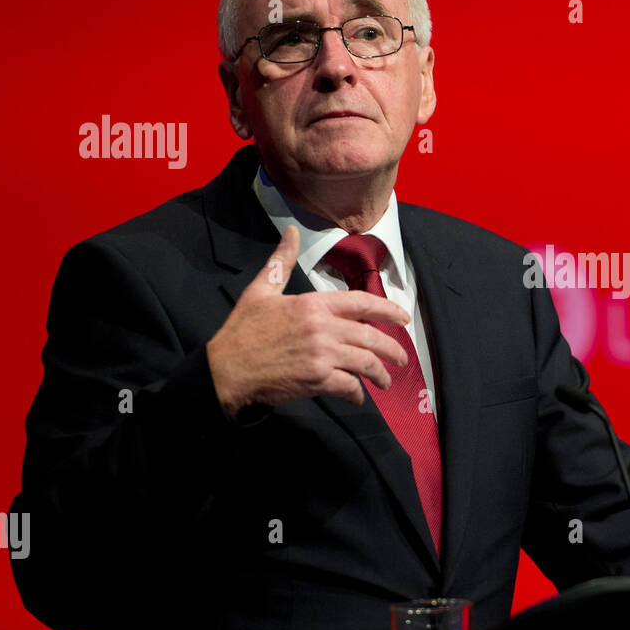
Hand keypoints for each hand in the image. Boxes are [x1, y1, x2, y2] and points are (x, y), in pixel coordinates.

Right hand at [206, 225, 410, 416]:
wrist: (226, 369)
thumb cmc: (242, 331)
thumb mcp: (260, 290)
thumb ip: (281, 262)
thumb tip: (291, 232)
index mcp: (313, 304)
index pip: (361, 303)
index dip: (387, 310)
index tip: (403, 318)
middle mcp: (323, 327)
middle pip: (371, 336)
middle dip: (393, 349)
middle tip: (402, 358)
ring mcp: (322, 354)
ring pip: (366, 362)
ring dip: (380, 374)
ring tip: (385, 380)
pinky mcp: (318, 379)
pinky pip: (349, 386)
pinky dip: (357, 393)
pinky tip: (358, 396)